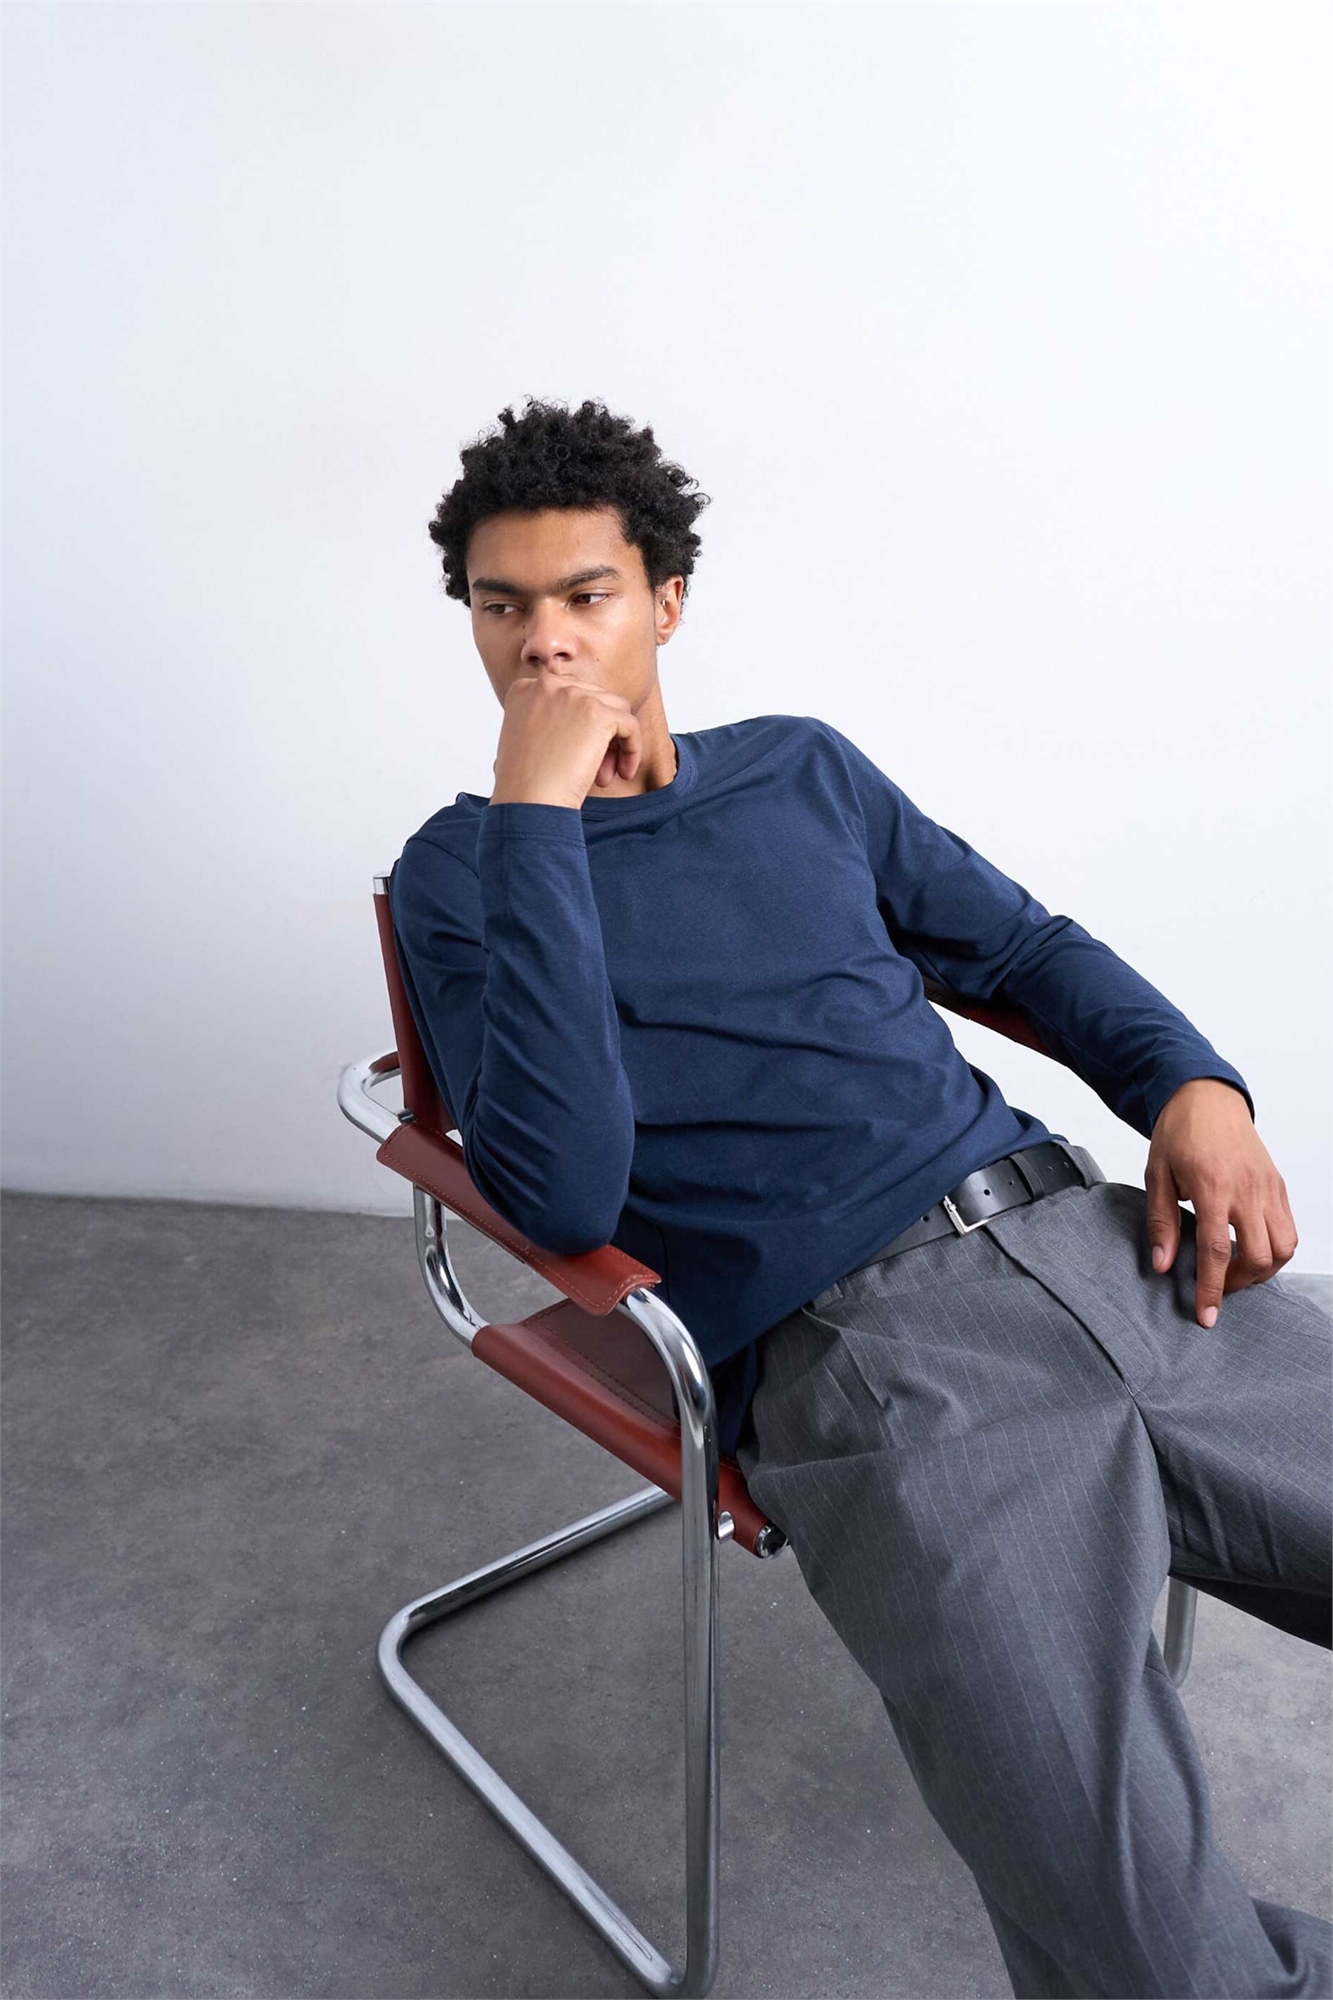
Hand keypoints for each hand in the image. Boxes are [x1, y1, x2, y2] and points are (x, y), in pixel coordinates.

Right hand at [489, 667, 640, 807]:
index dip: (580, 725)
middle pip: (594, 699)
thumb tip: (580, 722)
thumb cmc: (523, 784)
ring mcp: (573, 695)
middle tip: (595, 770)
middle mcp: (547, 684)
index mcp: (526, 689)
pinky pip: (630, 725)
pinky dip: (632, 749)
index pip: (569, 694)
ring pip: (616, 709)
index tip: (576, 754)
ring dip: (615, 742)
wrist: (527, 802)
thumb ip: (545, 720)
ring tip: (605, 775)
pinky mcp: (598, 713)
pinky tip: (623, 773)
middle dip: (599, 734)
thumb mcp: (524, 741)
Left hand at [1145, 1078, 1296, 1328]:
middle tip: (1218, 1289)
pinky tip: (1252, 1249)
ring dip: (1263, 1270)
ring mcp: (1268, 1188)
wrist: (1208, 1098)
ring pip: (1284, 1248)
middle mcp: (1247, 1190)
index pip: (1216, 1252)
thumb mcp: (1156, 1175)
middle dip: (1239, 1284)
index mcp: (1212, 1188)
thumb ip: (1161, 1222)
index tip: (1206, 1316)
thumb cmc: (1179, 1134)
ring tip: (1237, 1272)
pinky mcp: (1278, 1185)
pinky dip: (1276, 1249)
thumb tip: (1162, 1265)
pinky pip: (1289, 1229)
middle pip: (1258, 1257)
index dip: (1211, 1289)